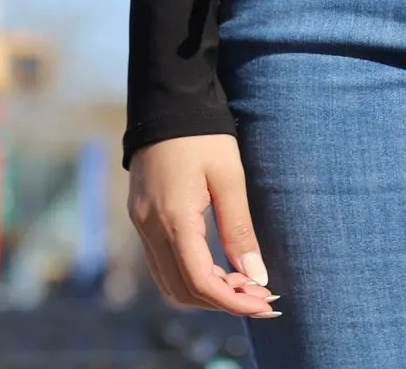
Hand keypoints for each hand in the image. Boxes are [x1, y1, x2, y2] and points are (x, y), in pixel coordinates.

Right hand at [127, 135, 280, 317]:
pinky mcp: (140, 218)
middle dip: (222, 300)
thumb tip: (257, 277)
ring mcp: (140, 224)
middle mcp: (149, 227)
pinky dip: (190, 275)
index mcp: (173, 217)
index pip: (200, 281)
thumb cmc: (203, 135)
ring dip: (205, 291)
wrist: (166, 101)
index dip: (233, 302)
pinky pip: (162, 263)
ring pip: (169, 282)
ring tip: (242, 282)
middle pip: (182, 290)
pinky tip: (219, 266)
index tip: (265, 304)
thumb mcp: (229, 177)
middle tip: (259, 294)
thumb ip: (240, 229)